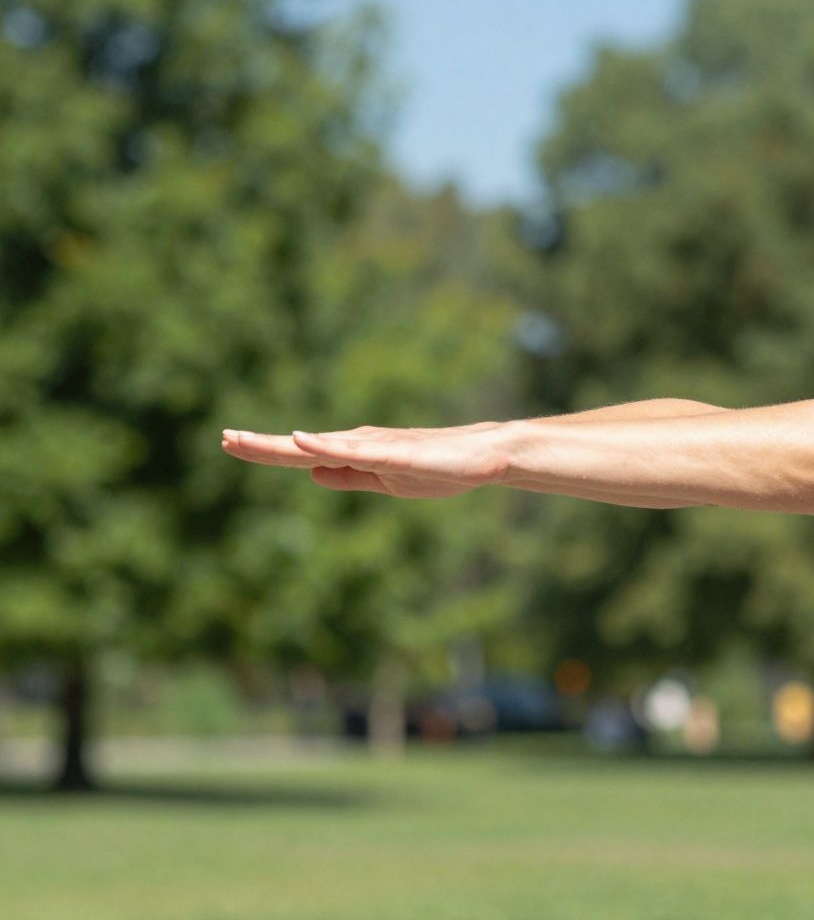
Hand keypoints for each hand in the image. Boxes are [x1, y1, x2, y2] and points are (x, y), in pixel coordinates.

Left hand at [220, 420, 511, 498]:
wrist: (484, 457)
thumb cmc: (440, 469)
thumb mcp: (385, 481)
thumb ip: (349, 477)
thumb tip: (311, 472)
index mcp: (354, 455)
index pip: (301, 455)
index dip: (265, 451)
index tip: (231, 444)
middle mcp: (357, 444)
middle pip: (300, 448)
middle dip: (260, 445)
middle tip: (223, 438)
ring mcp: (374, 446)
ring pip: (317, 445)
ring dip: (278, 444)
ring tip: (243, 439)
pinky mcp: (393, 452)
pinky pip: (353, 449)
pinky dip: (323, 444)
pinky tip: (301, 440)